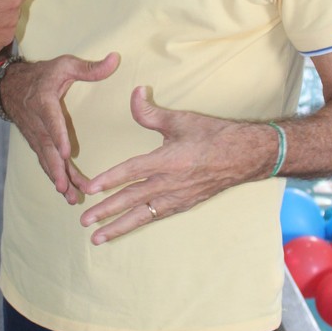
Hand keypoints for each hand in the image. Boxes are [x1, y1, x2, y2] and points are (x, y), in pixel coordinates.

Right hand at [0, 52, 119, 202]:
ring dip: (58, 179)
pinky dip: (54, 177)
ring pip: (46, 160)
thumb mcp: (64, 65)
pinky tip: (65, 192)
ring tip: (69, 197)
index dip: (57, 136)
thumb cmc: (42, 75)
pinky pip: (45, 162)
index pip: (51, 121)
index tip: (65, 152)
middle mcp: (37, 123)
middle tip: (67, 187)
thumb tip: (115, 59)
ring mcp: (35, 136)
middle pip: (48, 149)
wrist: (10, 86)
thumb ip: (89, 67)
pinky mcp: (36, 144)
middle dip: (58, 170)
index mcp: (44, 102)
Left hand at [78, 87, 270, 243]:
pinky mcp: (184, 204)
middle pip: (132, 199)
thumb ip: (152, 111)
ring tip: (98, 237)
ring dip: (118, 226)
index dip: (109, 179)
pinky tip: (126, 229)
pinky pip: (156, 216)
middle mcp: (171, 183)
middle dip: (106, 212)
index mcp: (168, 160)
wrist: (246, 156)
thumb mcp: (182, 119)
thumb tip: (134, 93)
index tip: (90, 188)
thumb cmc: (215, 135)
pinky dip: (139, 223)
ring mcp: (178, 197)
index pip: (132, 171)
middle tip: (85, 221)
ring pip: (142, 215)